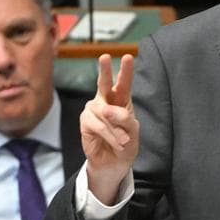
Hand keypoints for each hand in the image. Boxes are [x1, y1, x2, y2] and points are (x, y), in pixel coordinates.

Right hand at [81, 54, 138, 204]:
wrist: (114, 163)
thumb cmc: (126, 143)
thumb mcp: (133, 131)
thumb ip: (124, 118)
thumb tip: (107, 110)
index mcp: (121, 100)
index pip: (123, 83)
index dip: (125, 70)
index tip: (128, 56)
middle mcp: (105, 101)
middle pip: (104, 83)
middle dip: (105, 70)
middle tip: (105, 57)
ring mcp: (94, 110)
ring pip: (106, 114)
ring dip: (117, 130)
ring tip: (123, 141)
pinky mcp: (86, 121)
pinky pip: (99, 126)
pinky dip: (111, 136)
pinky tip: (117, 143)